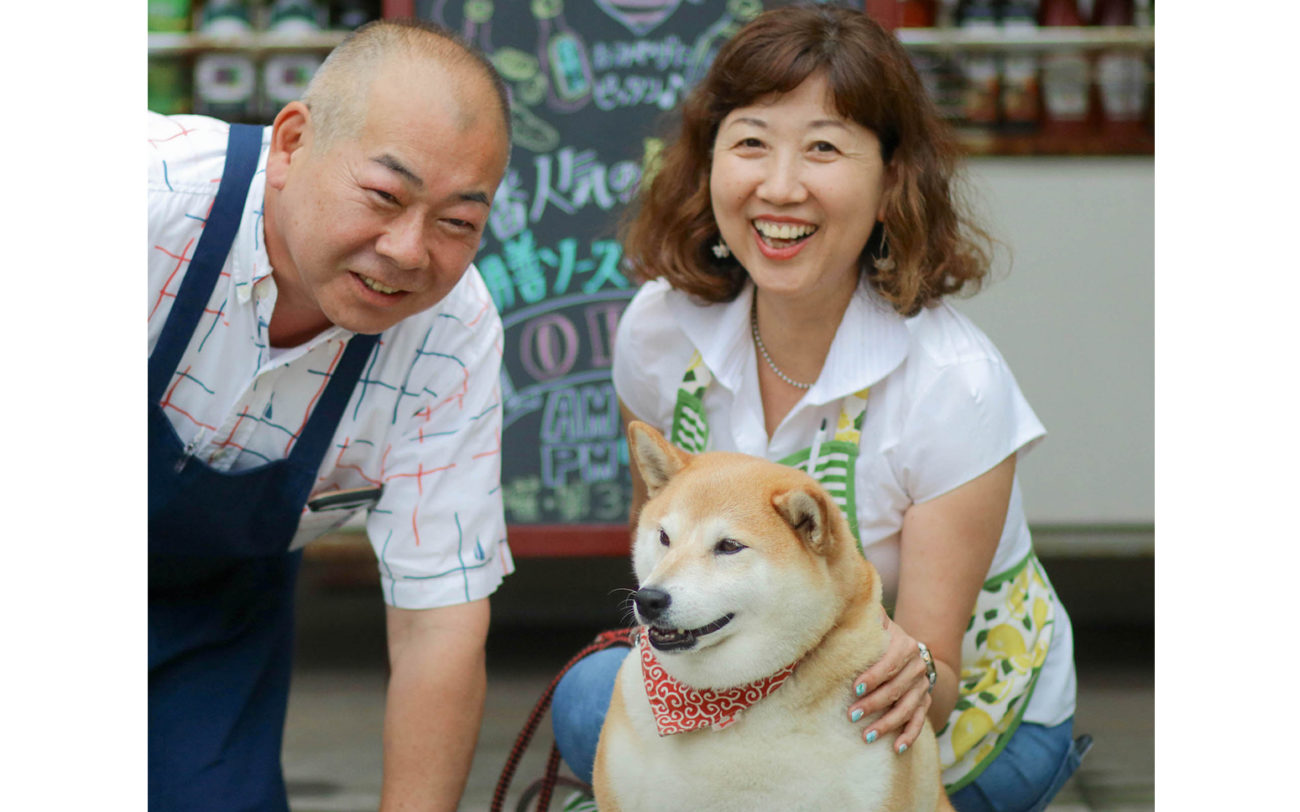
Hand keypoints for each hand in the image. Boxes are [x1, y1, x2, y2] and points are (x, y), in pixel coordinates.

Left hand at [846, 614, 931, 753]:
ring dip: (888, 723)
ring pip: (907, 708)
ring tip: (867, 735)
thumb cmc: (882, 637)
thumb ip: (867, 615)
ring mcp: (923, 687)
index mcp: (905, 646)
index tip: (856, 688)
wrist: (910, 651)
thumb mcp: (878, 624)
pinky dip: (909, 735)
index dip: (874, 676)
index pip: (890, 663)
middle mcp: (918, 667)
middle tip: (852, 715)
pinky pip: (919, 721)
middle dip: (874, 704)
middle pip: (896, 689)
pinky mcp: (925, 703)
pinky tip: (896, 747)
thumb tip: (850, 597)